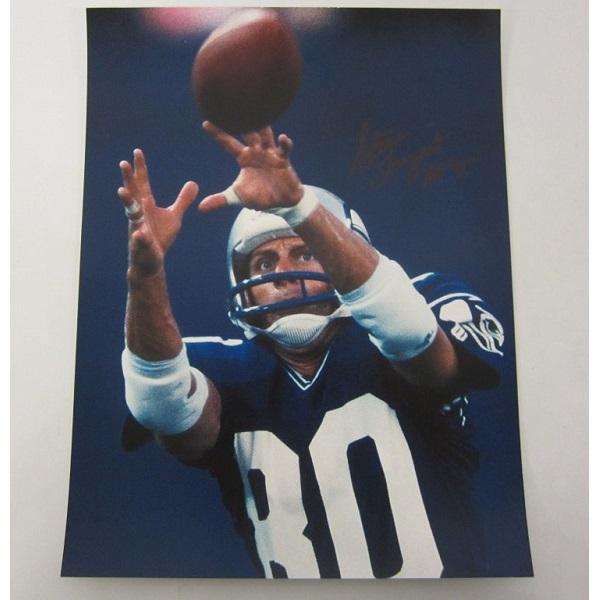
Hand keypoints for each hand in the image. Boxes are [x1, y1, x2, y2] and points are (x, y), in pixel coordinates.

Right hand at [118, 149, 198, 276]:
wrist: (151, 261)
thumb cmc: (159, 237)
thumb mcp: (174, 216)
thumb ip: (182, 200)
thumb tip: (194, 183)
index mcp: (146, 206)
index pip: (142, 184)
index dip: (140, 168)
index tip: (137, 151)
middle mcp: (139, 214)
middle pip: (133, 193)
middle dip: (128, 179)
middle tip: (123, 163)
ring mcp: (138, 228)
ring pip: (131, 214)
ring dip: (126, 202)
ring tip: (121, 190)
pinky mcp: (142, 245)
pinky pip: (141, 240)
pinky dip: (140, 237)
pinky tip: (140, 234)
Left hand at [199, 121, 303, 212]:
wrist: (281, 203)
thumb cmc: (259, 197)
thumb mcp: (237, 198)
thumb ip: (219, 200)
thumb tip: (200, 208)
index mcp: (244, 158)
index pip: (228, 143)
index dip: (218, 134)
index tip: (205, 122)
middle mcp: (256, 151)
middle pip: (247, 133)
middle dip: (241, 121)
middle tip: (234, 103)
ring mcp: (270, 154)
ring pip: (266, 136)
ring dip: (263, 126)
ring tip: (259, 114)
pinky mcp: (283, 160)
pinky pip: (284, 149)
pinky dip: (285, 143)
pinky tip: (283, 137)